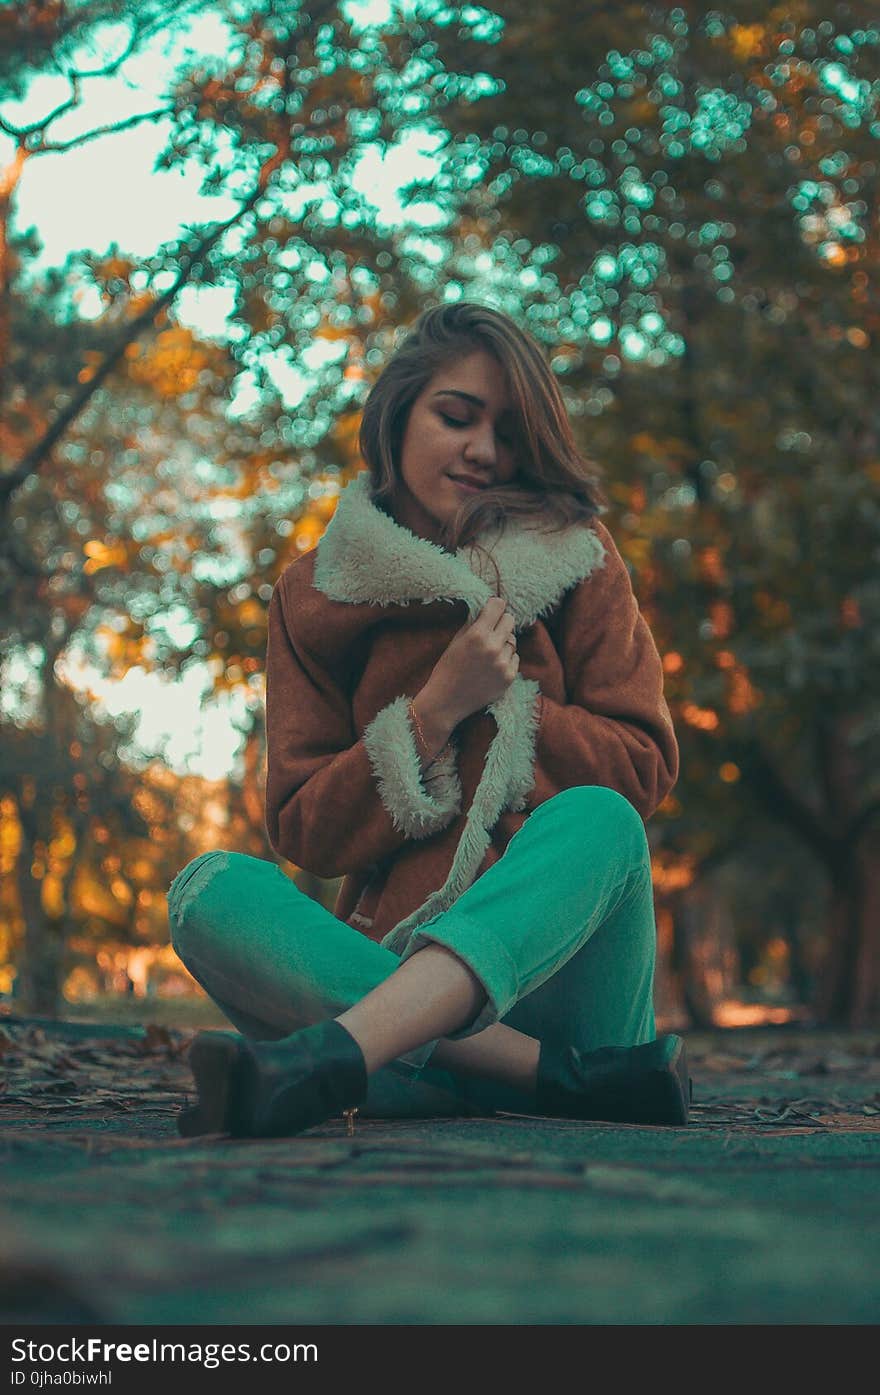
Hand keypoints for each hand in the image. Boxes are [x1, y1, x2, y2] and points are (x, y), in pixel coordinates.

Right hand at [424, 596, 519, 725]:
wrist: (446, 701)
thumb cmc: (447, 669)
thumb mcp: (456, 641)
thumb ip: (473, 622)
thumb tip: (486, 607)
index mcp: (477, 635)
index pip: (498, 605)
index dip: (494, 606)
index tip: (491, 610)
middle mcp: (493, 647)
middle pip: (510, 620)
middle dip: (501, 622)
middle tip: (491, 630)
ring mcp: (503, 664)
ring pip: (513, 641)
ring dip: (503, 643)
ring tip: (488, 654)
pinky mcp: (509, 678)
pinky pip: (515, 658)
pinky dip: (506, 659)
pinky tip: (491, 667)